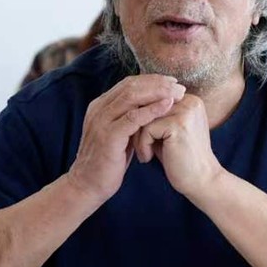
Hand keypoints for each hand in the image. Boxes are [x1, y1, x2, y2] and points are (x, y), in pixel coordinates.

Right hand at [67, 75, 185, 204]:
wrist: (87, 186)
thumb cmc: (107, 162)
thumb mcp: (119, 135)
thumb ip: (130, 120)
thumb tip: (153, 108)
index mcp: (101, 106)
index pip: (128, 84)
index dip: (151, 80)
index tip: (172, 82)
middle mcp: (99, 109)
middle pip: (131, 86)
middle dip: (157, 83)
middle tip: (179, 85)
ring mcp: (102, 121)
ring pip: (132, 97)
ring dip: (158, 92)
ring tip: (177, 93)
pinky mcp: (108, 136)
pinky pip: (133, 118)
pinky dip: (152, 109)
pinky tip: (168, 106)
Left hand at [133, 94, 223, 198]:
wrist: (201, 181)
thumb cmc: (179, 159)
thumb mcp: (165, 132)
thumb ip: (153, 117)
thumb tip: (128, 104)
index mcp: (188, 100)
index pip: (152, 100)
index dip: (142, 119)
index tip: (142, 139)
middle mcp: (189, 101)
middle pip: (147, 106)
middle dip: (137, 127)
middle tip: (139, 147)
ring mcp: (186, 111)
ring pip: (144, 116)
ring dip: (138, 137)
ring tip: (144, 154)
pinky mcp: (179, 124)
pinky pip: (147, 128)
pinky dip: (142, 145)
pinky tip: (147, 158)